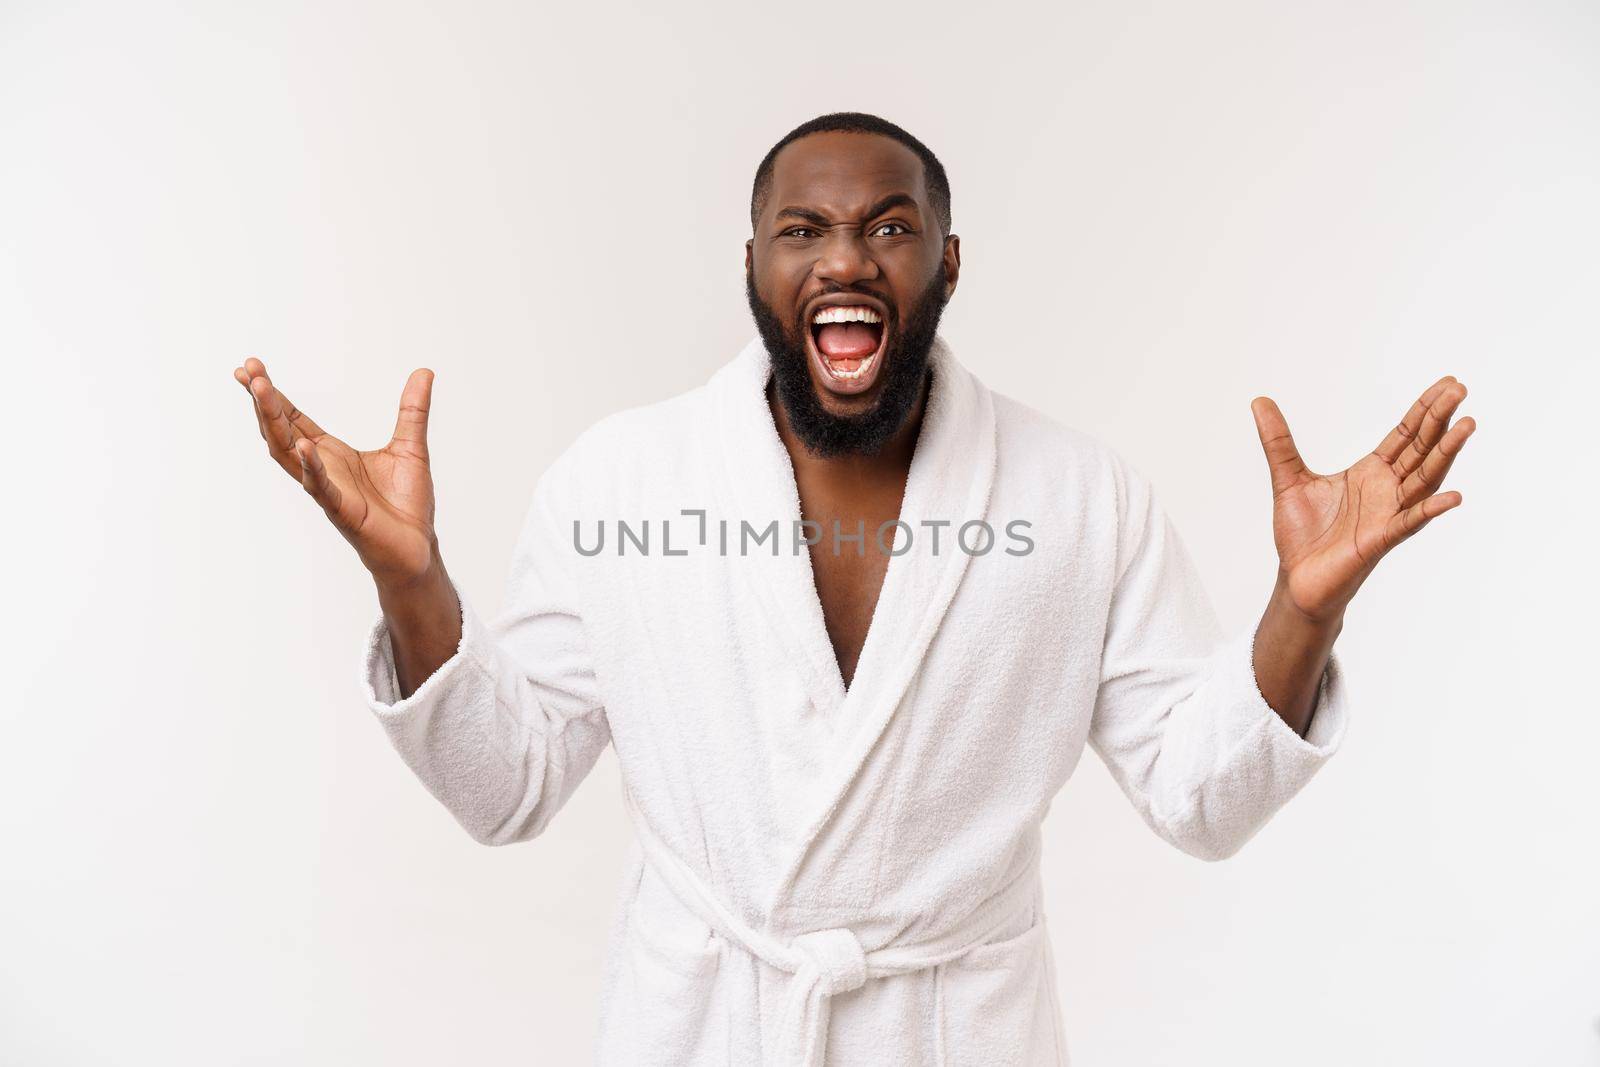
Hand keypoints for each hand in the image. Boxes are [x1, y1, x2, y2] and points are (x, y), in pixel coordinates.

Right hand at [234, 357, 440, 585]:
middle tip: (247, 371)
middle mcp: (323, 470)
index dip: (273, 395)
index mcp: (333, 454)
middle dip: (264, 401)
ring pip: (290, 455)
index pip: (294, 419)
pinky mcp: (343, 512)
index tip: (251, 368)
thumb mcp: (412, 446)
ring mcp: (328, 491)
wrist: (418, 549)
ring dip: (274, 424)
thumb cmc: (407, 505)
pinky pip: (322, 488)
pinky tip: (304, 445)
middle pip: (282, 431)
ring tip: (262, 392)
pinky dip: (312, 467)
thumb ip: (414, 409)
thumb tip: (425, 371)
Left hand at [1251, 376, 1474, 622]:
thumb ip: (1278, 440)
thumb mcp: (1287, 478)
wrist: (1296, 580)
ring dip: (1445, 454)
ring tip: (1467, 426)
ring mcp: (1387, 515)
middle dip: (1439, 420)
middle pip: (1420, 449)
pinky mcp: (1378, 541)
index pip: (1405, 435)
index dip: (1424, 410)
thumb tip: (1259, 401)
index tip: (1448, 384)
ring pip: (1424, 480)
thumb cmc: (1301, 534)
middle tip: (1461, 389)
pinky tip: (1452, 497)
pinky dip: (1430, 510)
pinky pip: (1408, 523)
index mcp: (1370, 473)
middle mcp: (1386, 491)